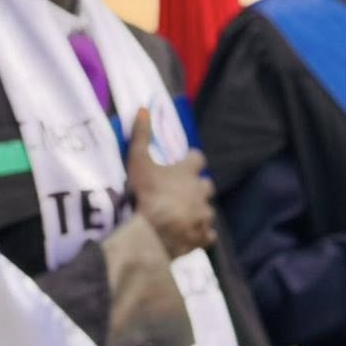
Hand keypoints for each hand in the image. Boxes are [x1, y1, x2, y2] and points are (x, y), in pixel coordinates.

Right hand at [125, 109, 216, 259]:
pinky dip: (200, 234)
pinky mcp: (203, 236)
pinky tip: (188, 236)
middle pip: (206, 185)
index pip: (197, 159)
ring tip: (182, 216)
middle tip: (182, 191)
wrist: (155, 231)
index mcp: (187, 172)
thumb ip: (141, 136)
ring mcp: (204, 215)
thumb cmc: (146, 192)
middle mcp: (200, 192)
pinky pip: (207, 234)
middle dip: (197, 186)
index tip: (185, 160)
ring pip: (206, 210)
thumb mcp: (138, 161)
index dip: (191, 159)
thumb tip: (143, 109)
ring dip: (197, 211)